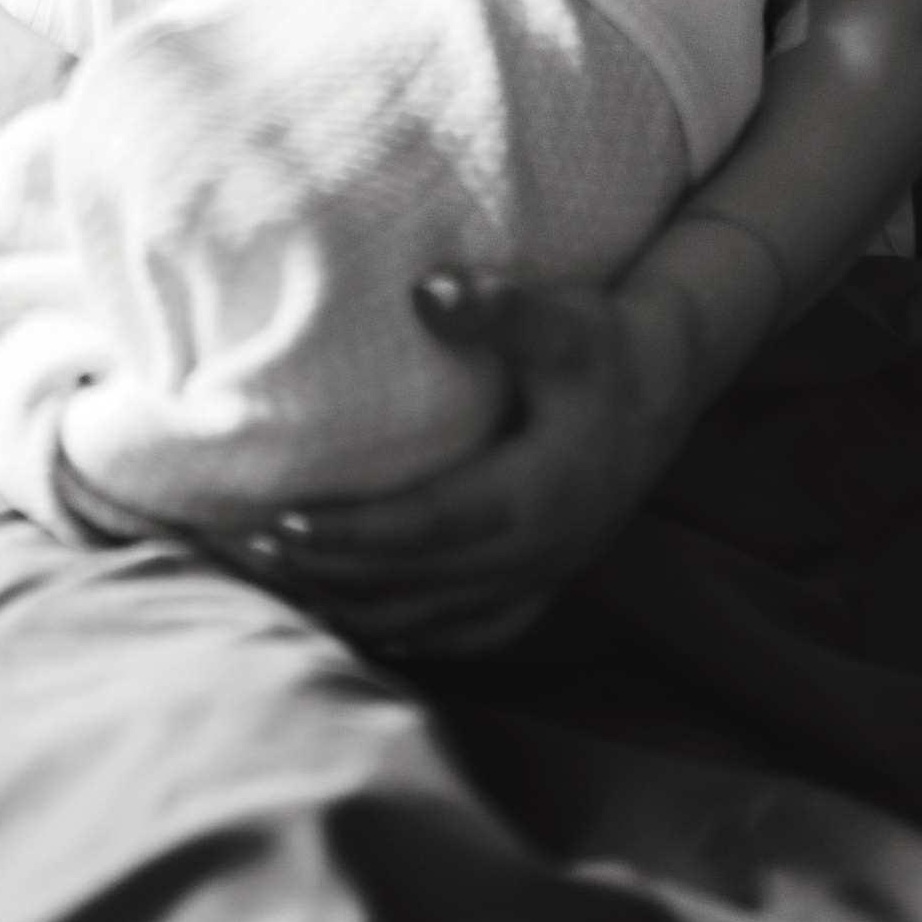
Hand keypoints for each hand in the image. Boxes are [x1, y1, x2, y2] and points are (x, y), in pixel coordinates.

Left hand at [200, 270, 702, 657]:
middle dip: (330, 573)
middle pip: (415, 581)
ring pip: (436, 617)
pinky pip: (473, 630)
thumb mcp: (560, 317)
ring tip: (283, 587)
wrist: (671, 379)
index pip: (422, 527)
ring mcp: (544, 576)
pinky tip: (366, 622)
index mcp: (535, 495)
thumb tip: (427, 289)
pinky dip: (415, 632)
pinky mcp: (548, 580)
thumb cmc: (605, 342)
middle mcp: (537, 551)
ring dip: (358, 606)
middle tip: (250, 555)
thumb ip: (496, 308)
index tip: (281, 523)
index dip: (351, 533)